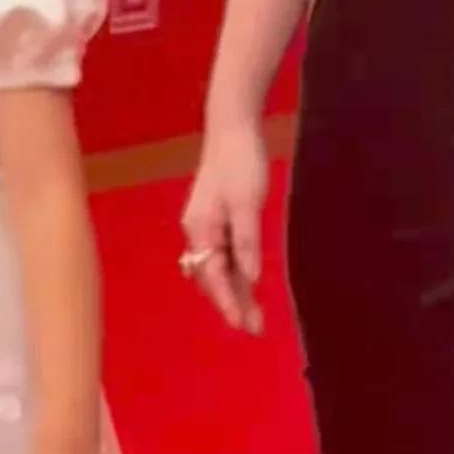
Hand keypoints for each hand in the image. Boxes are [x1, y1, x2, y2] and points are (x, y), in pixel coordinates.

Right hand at [180, 116, 267, 333]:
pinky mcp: (218, 216)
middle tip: (255, 327)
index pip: (213, 277)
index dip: (228, 302)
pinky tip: (247, 282)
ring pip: (218, 267)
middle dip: (231, 303)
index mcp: (201, 230)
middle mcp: (198, 231)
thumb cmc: (241, 161)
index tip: (243, 325)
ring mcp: (207, 224)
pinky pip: (225, 253)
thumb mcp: (247, 202)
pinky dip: (235, 271)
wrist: (233, 126)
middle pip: (212, 277)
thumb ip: (247, 240)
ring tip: (253, 314)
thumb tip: (250, 278)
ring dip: (234, 290)